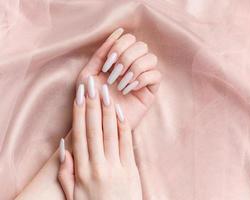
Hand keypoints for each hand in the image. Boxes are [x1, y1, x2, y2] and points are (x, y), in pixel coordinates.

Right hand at [57, 79, 141, 199]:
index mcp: (83, 170)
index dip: (79, 113)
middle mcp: (98, 165)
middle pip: (94, 128)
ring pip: (110, 132)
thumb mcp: (73, 195)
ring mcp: (116, 166)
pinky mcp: (131, 169)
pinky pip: (127, 143)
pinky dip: (123, 126)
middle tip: (92, 83)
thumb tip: (64, 147)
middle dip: (92, 104)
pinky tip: (120, 111)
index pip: (79, 135)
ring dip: (108, 109)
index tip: (79, 95)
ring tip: (107, 91)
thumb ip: (66, 172)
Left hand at [78, 28, 160, 128]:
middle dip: (126, 58)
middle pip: (141, 45)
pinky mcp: (150, 91)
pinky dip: (142, 79)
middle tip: (113, 75)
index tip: (106, 65)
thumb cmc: (89, 101)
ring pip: (151, 58)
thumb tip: (118, 31)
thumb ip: (101, 53)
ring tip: (121, 84)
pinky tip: (129, 89)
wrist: (96, 123)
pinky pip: (156, 76)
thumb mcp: (88, 74)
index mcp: (118, 60)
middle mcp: (132, 66)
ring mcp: (143, 78)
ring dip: (134, 68)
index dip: (119, 47)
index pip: (129, 39)